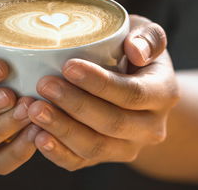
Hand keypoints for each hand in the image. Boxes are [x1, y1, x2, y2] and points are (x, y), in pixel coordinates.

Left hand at [26, 15, 178, 170]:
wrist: (137, 89)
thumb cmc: (135, 52)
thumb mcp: (146, 35)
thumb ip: (148, 37)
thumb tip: (136, 50)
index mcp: (163, 94)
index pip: (133, 94)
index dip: (100, 83)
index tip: (69, 66)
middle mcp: (150, 127)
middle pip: (113, 123)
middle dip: (76, 105)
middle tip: (44, 84)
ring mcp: (128, 147)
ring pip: (95, 147)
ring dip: (62, 129)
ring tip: (33, 109)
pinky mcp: (104, 158)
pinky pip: (80, 162)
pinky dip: (57, 152)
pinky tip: (37, 135)